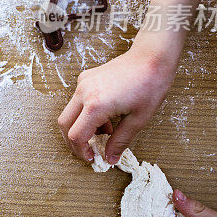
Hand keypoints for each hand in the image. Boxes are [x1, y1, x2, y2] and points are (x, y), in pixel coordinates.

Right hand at [58, 44, 176, 163]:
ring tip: (104, 132)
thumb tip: (110, 158)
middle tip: (88, 150)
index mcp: (96, 105)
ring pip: (70, 112)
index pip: (76, 135)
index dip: (81, 151)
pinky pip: (77, 100)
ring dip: (81, 126)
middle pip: (64, 123)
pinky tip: (105, 117)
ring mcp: (83, 83)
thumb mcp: (138, 119)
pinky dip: (85, 113)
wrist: (151, 57)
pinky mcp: (86, 78)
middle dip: (73, 141)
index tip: (91, 158)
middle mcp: (84, 93)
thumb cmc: (149, 85)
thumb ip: (121, 141)